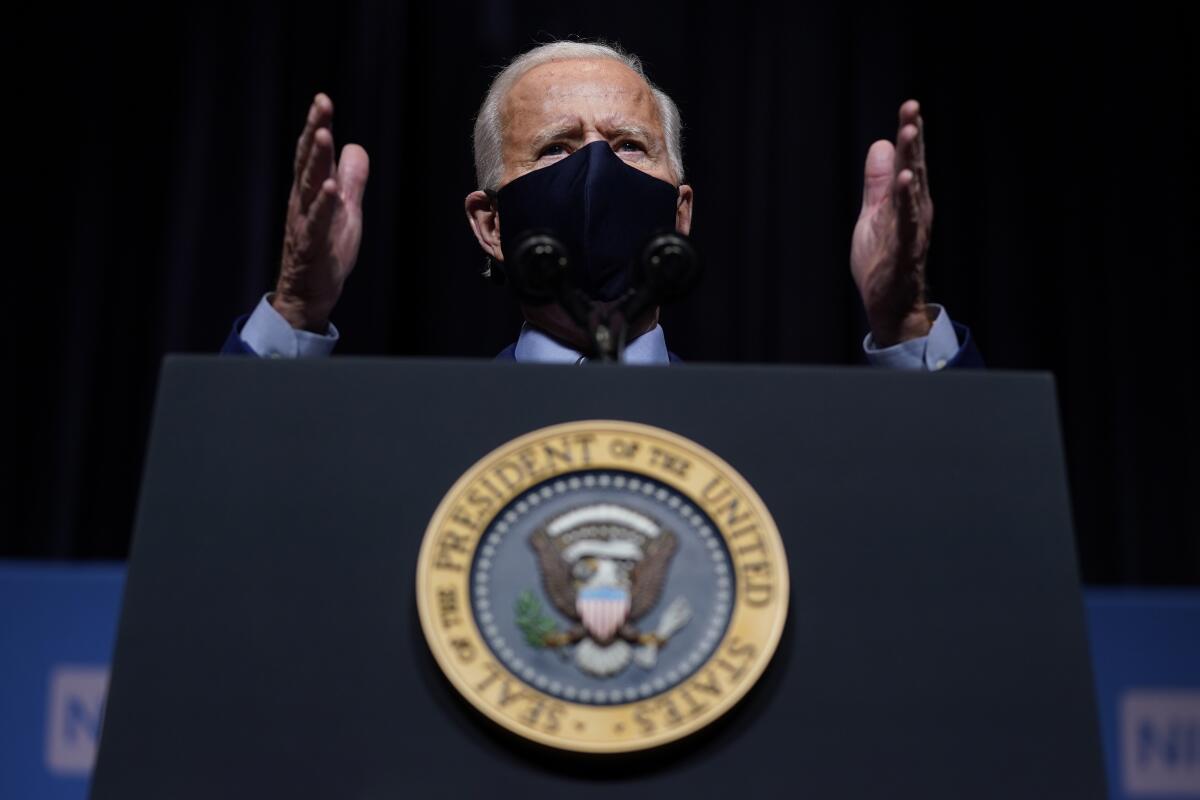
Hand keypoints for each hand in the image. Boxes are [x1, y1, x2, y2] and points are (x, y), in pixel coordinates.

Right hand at [273, 93, 369, 331]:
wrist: (309, 291)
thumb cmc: (325, 248)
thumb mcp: (345, 208)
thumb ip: (351, 178)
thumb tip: (355, 146)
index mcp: (311, 190)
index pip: (313, 152)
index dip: (318, 125)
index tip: (323, 99)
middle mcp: (303, 200)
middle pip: (308, 160)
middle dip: (314, 130)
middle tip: (321, 104)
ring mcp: (305, 221)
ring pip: (310, 185)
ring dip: (317, 160)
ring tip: (323, 135)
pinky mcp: (312, 244)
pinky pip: (318, 221)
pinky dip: (324, 204)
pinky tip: (331, 188)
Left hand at [850, 99, 933, 346]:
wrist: (890, 302)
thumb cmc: (884, 258)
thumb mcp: (874, 214)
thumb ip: (878, 182)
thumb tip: (882, 143)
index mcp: (909, 200)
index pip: (910, 161)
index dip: (910, 133)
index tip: (910, 105)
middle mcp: (917, 210)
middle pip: (915, 167)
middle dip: (914, 137)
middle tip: (912, 107)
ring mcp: (912, 229)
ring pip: (913, 190)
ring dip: (912, 160)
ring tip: (909, 133)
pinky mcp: (904, 249)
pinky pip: (907, 222)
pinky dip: (906, 201)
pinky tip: (907, 181)